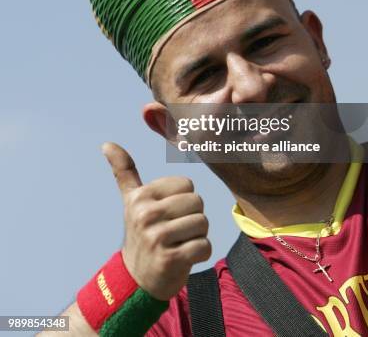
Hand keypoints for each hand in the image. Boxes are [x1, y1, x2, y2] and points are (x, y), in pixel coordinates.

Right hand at [102, 142, 210, 300]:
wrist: (135, 280)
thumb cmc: (141, 234)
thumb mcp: (130, 201)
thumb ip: (124, 171)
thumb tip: (106, 143)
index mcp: (141, 197)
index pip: (187, 185)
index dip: (183, 200)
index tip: (168, 215)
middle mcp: (146, 215)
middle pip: (198, 203)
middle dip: (193, 219)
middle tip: (175, 232)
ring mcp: (157, 237)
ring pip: (203, 224)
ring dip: (197, 236)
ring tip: (178, 244)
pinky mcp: (170, 259)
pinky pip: (204, 246)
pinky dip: (200, 254)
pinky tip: (184, 258)